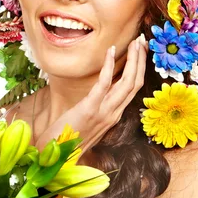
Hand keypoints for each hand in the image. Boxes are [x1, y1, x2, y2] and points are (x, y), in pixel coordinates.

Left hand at [34, 34, 148, 155]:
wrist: (55, 157)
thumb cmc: (66, 139)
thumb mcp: (87, 123)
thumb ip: (96, 110)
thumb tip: (98, 94)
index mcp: (113, 116)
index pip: (134, 89)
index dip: (140, 69)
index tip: (141, 51)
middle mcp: (113, 114)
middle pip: (136, 83)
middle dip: (141, 60)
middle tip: (142, 40)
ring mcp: (104, 112)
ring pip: (127, 82)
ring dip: (133, 59)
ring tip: (134, 41)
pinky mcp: (90, 108)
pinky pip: (104, 83)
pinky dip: (109, 65)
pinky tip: (111, 51)